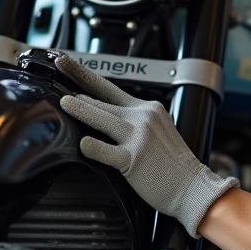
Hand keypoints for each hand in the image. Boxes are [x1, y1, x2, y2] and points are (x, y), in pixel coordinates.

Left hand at [55, 54, 236, 237]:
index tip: (65, 62)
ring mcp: (138, 137)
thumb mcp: (157, 130)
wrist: (192, 187)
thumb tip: (103, 114)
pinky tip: (82, 144)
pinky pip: (104, 150)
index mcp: (148, 108)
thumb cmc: (172, 164)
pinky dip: (91, 146)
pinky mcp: (133, 158)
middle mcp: (143, 117)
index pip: (109, 87)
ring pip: (101, 117)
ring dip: (80, 109)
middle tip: (57, 73)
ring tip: (64, 102)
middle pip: (101, 99)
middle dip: (76, 87)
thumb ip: (134, 119)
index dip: (84, 74)